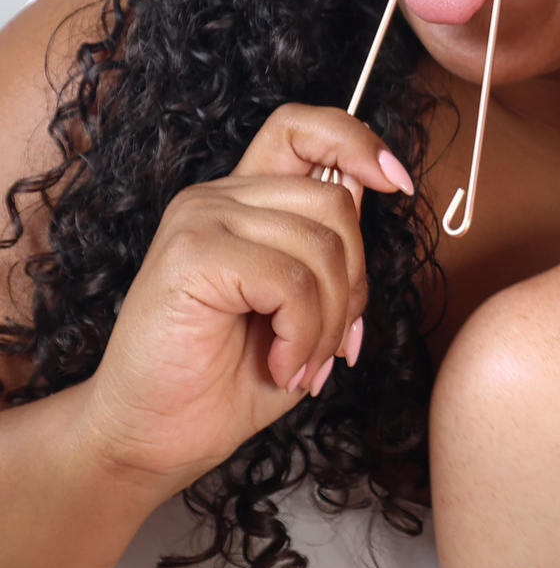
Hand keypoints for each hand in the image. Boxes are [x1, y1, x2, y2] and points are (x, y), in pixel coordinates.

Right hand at [75, 105, 407, 498]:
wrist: (154, 439)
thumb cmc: (230, 376)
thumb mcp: (304, 304)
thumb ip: (330, 246)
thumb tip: (376, 190)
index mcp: (245, 201)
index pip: (303, 128)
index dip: (358, 142)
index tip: (398, 185)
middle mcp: (219, 198)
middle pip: (335, 202)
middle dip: (354, 283)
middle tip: (335, 344)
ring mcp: (201, 220)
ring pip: (322, 245)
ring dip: (330, 320)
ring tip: (305, 364)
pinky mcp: (192, 255)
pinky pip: (292, 280)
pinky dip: (304, 333)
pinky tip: (283, 366)